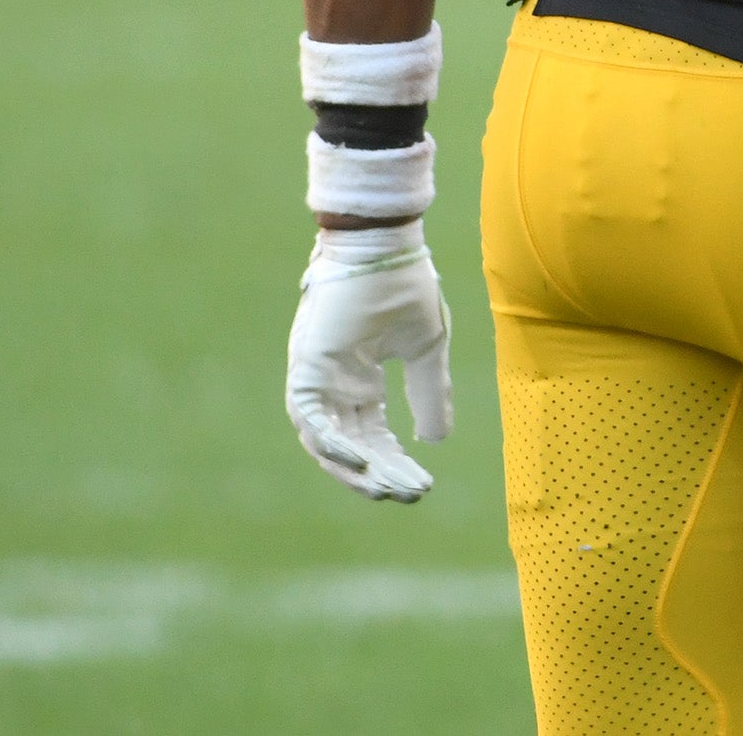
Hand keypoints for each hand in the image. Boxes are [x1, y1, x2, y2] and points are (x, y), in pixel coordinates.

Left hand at [287, 223, 452, 501]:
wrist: (383, 246)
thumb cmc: (403, 287)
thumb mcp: (427, 349)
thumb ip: (431, 393)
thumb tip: (437, 441)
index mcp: (359, 381)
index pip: (373, 436)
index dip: (396, 462)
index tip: (422, 486)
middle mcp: (333, 386)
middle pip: (352, 446)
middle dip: (380, 474)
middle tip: (410, 494)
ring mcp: (315, 379)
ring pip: (326, 443)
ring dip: (356, 469)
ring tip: (388, 487)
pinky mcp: (305, 369)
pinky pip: (310, 420)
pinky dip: (332, 444)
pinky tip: (362, 460)